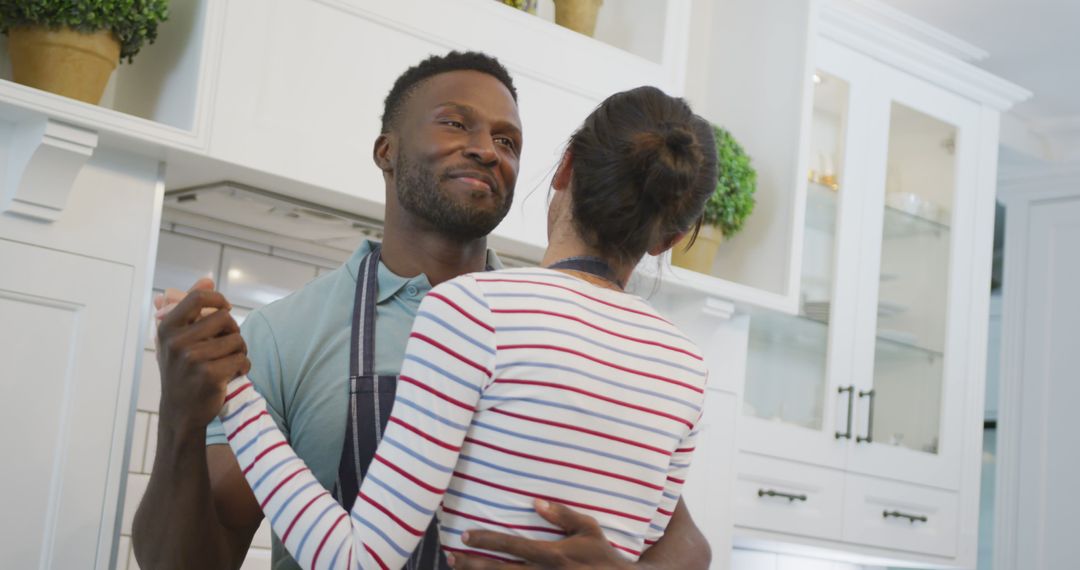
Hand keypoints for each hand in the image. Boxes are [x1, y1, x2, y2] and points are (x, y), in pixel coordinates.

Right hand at [156, 278, 249, 434]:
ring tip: (228, 362)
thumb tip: (207, 280)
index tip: (225, 310)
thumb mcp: (176, 339)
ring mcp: (193, 359)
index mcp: (167, 329)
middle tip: (227, 346)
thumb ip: (189, 307)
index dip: (219, 300)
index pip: (198, 298)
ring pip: (237, 340)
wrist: (179, 412)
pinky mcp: (210, 375)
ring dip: (240, 351)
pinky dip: (243, 367)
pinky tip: (232, 375)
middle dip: (233, 331)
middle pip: (225, 318)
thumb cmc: (180, 371)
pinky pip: (242, 360)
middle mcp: (177, 342)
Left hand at [448, 499, 631, 569]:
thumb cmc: (602, 555)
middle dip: (473, 565)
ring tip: (459, 569)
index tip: (466, 535)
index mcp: (553, 555)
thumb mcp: (589, 528)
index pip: (512, 546)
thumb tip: (536, 502)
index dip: (487, 540)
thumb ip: (563, 515)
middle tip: (452, 558)